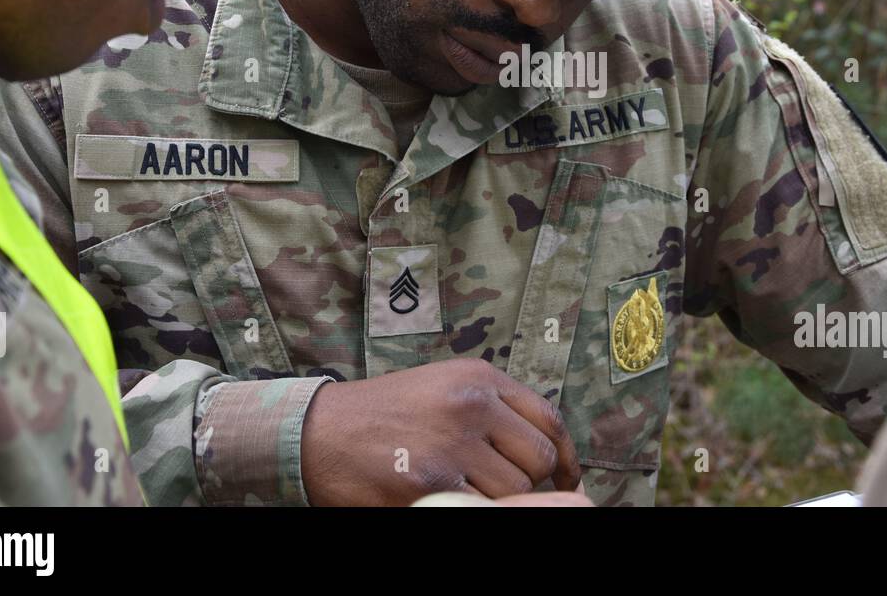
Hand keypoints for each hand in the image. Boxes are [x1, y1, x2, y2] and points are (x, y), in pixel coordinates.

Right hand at [300, 358, 580, 505]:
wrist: (318, 431)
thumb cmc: (383, 412)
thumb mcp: (443, 387)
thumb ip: (492, 407)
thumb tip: (544, 448)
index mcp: (478, 378)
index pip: (548, 419)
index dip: (566, 457)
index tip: (569, 478)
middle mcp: (471, 405)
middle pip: (538, 459)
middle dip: (529, 481)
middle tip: (503, 488)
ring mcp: (452, 446)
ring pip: (515, 491)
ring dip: (498, 500)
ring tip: (465, 490)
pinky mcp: (431, 484)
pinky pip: (480, 509)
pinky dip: (469, 509)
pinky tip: (448, 499)